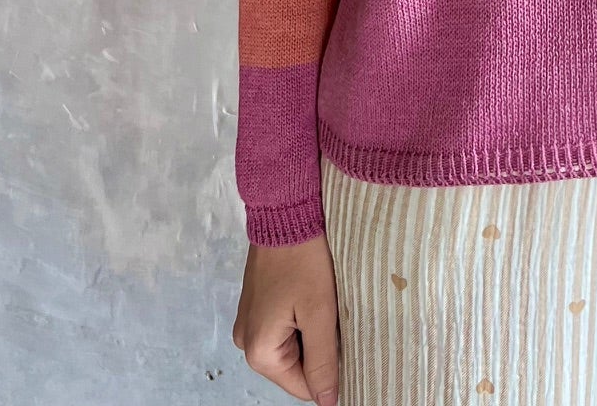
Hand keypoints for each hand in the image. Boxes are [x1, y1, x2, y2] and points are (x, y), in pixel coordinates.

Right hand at [233, 236, 340, 404]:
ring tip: (326, 304)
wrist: (285, 211)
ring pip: (293, 345)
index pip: (303, 386)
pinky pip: (285, 327)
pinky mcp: (257, 305)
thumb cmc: (303, 260)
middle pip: (296, 367)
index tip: (349, 342)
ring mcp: (250, 322)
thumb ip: (324, 361)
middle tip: (338, 316)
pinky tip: (314, 296)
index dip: (331, 371)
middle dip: (322, 347)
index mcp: (259, 352)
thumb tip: (327, 402)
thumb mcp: (320, 313)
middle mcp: (247, 343)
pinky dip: (304, 317)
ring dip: (314, 331)